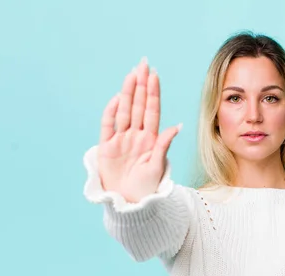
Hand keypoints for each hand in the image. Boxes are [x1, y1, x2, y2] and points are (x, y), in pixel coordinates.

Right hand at [98, 57, 181, 202]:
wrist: (129, 203)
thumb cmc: (147, 187)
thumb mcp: (158, 166)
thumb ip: (163, 145)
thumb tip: (178, 126)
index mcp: (150, 139)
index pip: (152, 110)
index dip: (153, 92)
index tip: (155, 75)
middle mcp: (136, 135)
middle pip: (138, 105)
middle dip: (140, 84)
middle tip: (143, 64)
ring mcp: (121, 140)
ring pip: (124, 111)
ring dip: (127, 93)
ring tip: (131, 74)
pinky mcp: (107, 147)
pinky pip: (108, 125)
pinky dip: (110, 112)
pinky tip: (116, 98)